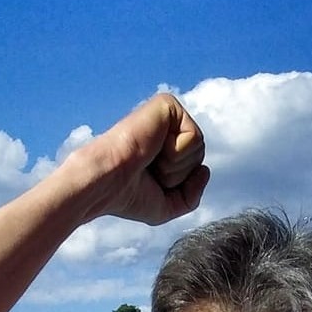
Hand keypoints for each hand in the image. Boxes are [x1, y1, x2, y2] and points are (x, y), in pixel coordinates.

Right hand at [75, 93, 209, 225]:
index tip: (148, 181)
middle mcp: (164, 129)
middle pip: (199, 157)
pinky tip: (153, 147)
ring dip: (176, 165)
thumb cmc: (128, 196)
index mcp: (161, 148)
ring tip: (150, 160)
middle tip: (150, 171)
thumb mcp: (166, 207)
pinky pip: (194, 137)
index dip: (178, 184)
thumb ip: (192, 196)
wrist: (107, 182)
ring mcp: (166, 115)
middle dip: (179, 175)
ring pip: (199, 148)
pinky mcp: (167, 105)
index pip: (193, 168)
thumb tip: (205, 169)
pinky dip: (176, 152)